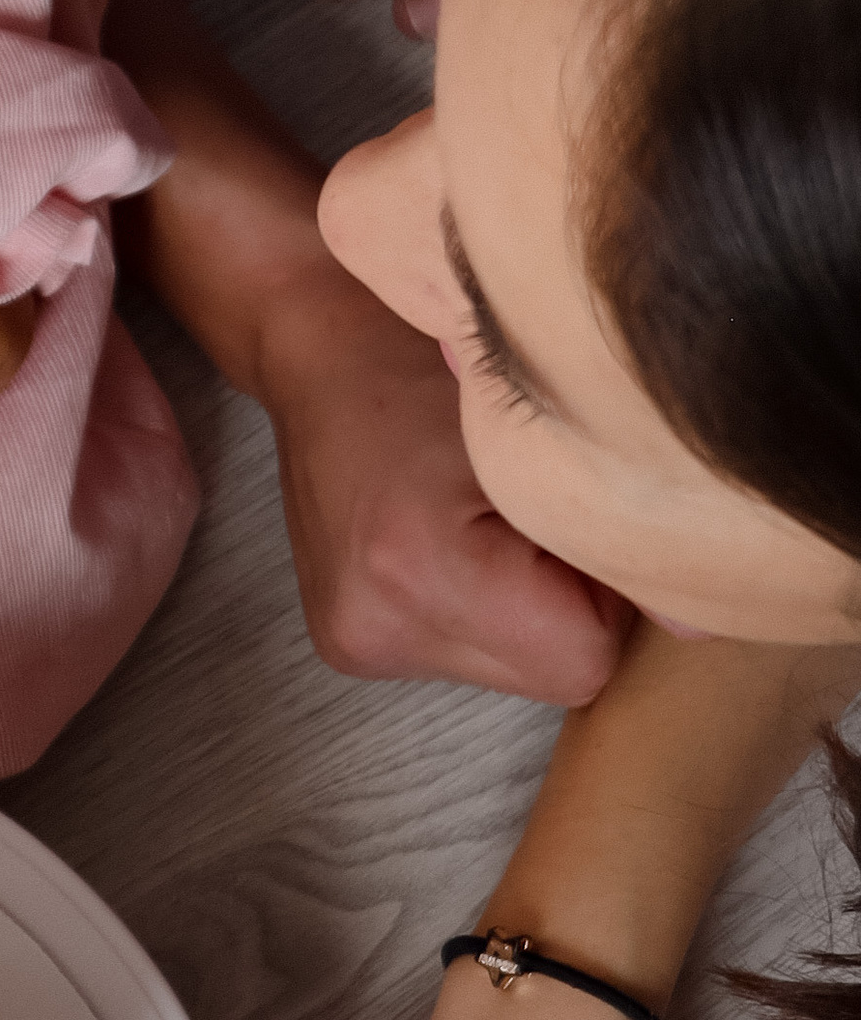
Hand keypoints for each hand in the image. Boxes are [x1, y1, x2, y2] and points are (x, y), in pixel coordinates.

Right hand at [256, 261, 627, 703]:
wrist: (317, 344)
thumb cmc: (422, 355)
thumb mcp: (533, 424)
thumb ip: (619, 529)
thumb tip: (702, 622)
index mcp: (417, 570)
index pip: (584, 660)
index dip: (605, 593)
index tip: (571, 517)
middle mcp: (373, 625)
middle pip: (551, 676)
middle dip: (568, 606)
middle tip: (530, 514)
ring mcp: (354, 643)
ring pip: (517, 670)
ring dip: (527, 608)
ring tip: (481, 517)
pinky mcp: (350, 644)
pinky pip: (469, 655)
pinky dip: (483, 608)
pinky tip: (447, 537)